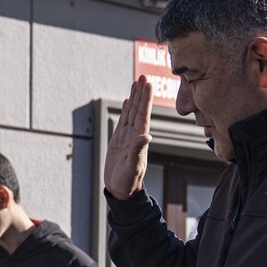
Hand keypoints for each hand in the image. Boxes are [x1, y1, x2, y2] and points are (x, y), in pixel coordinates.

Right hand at [104, 76, 153, 199]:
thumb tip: (146, 136)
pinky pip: (123, 121)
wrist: (122, 191)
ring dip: (135, 97)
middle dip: (141, 93)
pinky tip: (129, 100)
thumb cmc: (128, 182)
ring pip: (131, 112)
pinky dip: (126, 109)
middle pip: (138, 109)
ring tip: (137, 82)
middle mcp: (135, 135)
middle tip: (143, 76)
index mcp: (139, 139)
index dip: (145, 99)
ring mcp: (127, 137)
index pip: (143, 115)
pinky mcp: (119, 140)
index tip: (147, 84)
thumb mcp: (132, 168)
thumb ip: (137, 152)